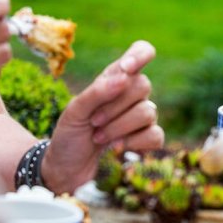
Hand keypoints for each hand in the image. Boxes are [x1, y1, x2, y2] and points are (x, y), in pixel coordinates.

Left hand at [41, 40, 163, 192]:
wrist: (67, 170)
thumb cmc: (69, 136)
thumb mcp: (74, 111)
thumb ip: (97, 91)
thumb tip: (125, 75)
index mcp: (115, 79)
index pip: (141, 52)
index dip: (140, 55)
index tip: (126, 69)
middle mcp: (133, 95)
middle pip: (143, 85)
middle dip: (114, 106)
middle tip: (94, 121)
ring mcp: (143, 117)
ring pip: (148, 112)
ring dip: (118, 128)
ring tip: (98, 137)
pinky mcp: (148, 140)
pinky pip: (155, 135)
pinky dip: (132, 143)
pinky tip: (116, 148)